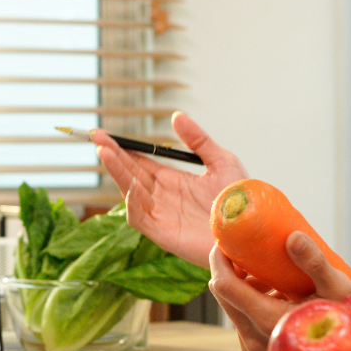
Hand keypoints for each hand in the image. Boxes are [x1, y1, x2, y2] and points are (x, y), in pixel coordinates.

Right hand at [93, 112, 246, 263]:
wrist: (253, 231)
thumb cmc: (241, 202)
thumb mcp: (222, 162)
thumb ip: (199, 140)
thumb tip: (176, 116)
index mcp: (173, 181)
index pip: (140, 162)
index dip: (122, 148)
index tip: (106, 134)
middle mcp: (162, 198)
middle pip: (130, 174)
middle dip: (113, 156)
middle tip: (97, 137)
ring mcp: (161, 216)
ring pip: (130, 193)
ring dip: (117, 173)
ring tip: (106, 153)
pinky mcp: (164, 235)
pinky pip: (140, 219)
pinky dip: (132, 203)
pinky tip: (130, 185)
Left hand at [206, 232, 350, 350]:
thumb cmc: (349, 318)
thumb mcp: (335, 287)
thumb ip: (313, 262)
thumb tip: (293, 236)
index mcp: (268, 321)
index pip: (225, 286)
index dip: (219, 259)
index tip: (227, 239)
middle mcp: (254, 339)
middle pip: (224, 293)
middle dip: (231, 267)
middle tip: (249, 246)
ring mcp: (253, 348)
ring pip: (231, 304)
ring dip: (243, 283)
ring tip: (270, 270)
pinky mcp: (256, 350)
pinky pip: (241, 317)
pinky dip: (251, 298)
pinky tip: (275, 290)